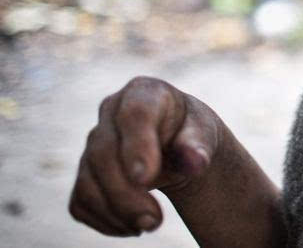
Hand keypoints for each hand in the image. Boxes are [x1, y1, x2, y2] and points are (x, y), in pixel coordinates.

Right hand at [69, 76, 220, 236]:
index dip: (136, 146)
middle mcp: (111, 112)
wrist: (178, 143)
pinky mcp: (85, 171)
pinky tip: (131, 226)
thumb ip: (198, 146)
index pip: (134, 115)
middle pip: (103, 154)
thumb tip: (195, 162)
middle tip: (155, 221)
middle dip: (126, 193)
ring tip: (150, 224)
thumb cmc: (191, 133)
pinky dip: (104, 221)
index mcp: (143, 92)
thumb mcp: (203, 134)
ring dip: (116, 212)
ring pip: (88, 181)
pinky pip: (81, 201)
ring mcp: (93, 141)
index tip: (146, 179)